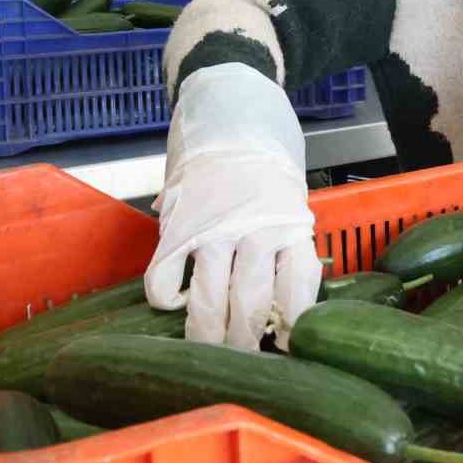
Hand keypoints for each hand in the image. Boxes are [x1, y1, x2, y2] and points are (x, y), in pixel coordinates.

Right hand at [145, 63, 321, 350]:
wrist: (230, 96)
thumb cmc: (267, 144)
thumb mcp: (292, 190)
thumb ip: (285, 235)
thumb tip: (284, 287)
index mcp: (292, 223)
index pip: (298, 291)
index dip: (292, 327)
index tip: (290, 350)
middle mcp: (255, 230)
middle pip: (251, 306)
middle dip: (247, 345)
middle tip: (244, 366)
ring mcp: (211, 228)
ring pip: (208, 300)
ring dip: (207, 334)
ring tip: (208, 352)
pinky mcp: (174, 222)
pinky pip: (164, 276)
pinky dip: (165, 296)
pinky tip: (172, 301)